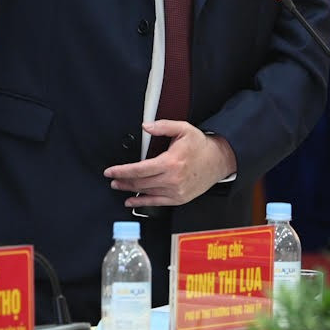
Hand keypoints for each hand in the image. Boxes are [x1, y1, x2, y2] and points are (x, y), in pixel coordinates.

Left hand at [102, 121, 236, 207]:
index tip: (110, 171)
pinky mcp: (179, 199)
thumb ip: (162, 126)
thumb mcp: (183, 129)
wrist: (219, 161)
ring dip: (129, 190)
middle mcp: (172, 179)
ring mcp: (176, 191)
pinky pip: (156, 203)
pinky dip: (141, 202)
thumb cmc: (200, 145)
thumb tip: (145, 126)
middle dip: (122, 181)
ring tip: (119, 186)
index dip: (122, 171)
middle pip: (140, 182)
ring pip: (146, 192)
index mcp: (170, 162)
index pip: (139, 169)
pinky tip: (131, 201)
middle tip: (112, 179)